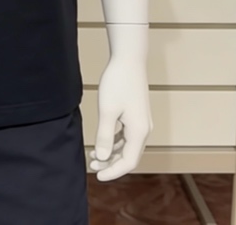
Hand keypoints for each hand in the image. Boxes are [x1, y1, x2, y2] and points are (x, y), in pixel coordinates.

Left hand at [89, 56, 151, 181]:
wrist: (129, 60)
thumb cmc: (118, 83)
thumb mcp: (108, 111)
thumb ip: (104, 136)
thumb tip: (102, 158)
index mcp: (139, 131)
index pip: (128, 162)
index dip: (113, 171)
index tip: (97, 176)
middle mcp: (144, 129)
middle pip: (129, 156)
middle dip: (111, 164)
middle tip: (92, 167)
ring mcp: (141, 122)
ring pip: (127, 146)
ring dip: (111, 153)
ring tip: (93, 156)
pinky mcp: (136, 114)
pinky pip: (126, 136)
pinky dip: (114, 142)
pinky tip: (102, 141)